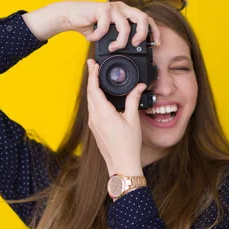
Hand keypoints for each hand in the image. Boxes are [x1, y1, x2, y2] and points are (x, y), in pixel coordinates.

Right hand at [68, 0, 160, 49]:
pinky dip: (99, 36)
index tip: (156, 44)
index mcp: (126, 13)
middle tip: (135, 45)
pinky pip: (106, 27)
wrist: (71, 16)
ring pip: (126, 26)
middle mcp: (123, 8)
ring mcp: (113, 7)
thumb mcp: (108, 34)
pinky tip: (93, 38)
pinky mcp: (102, 8)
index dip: (154, 31)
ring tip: (113, 48)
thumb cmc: (90, 25)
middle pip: (143, 18)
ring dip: (120, 41)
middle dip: (143, 34)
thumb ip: (118, 38)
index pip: (147, 19)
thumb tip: (130, 51)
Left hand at [86, 58, 146, 175]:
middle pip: (89, 93)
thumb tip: (139, 87)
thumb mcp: (133, 119)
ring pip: (89, 100)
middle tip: (93, 65)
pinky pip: (92, 108)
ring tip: (95, 77)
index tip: (93, 64)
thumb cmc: (128, 144)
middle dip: (91, 78)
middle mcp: (95, 117)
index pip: (94, 88)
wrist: (121, 164)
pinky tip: (99, 95)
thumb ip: (133, 100)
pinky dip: (94, 98)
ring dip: (92, 88)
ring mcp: (93, 123)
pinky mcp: (94, 128)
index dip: (92, 74)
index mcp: (103, 113)